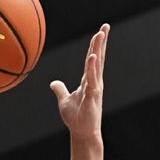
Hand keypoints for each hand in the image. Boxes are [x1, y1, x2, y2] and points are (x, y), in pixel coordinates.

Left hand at [50, 24, 108, 139]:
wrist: (82, 132)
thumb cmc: (76, 118)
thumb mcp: (64, 100)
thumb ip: (60, 90)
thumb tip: (53, 83)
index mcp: (88, 81)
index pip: (92, 60)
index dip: (95, 46)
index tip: (100, 32)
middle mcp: (94, 82)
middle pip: (98, 58)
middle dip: (101, 42)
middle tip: (105, 27)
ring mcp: (95, 88)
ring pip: (96, 65)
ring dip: (98, 49)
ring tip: (100, 35)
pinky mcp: (93, 96)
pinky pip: (92, 79)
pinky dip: (92, 68)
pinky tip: (92, 57)